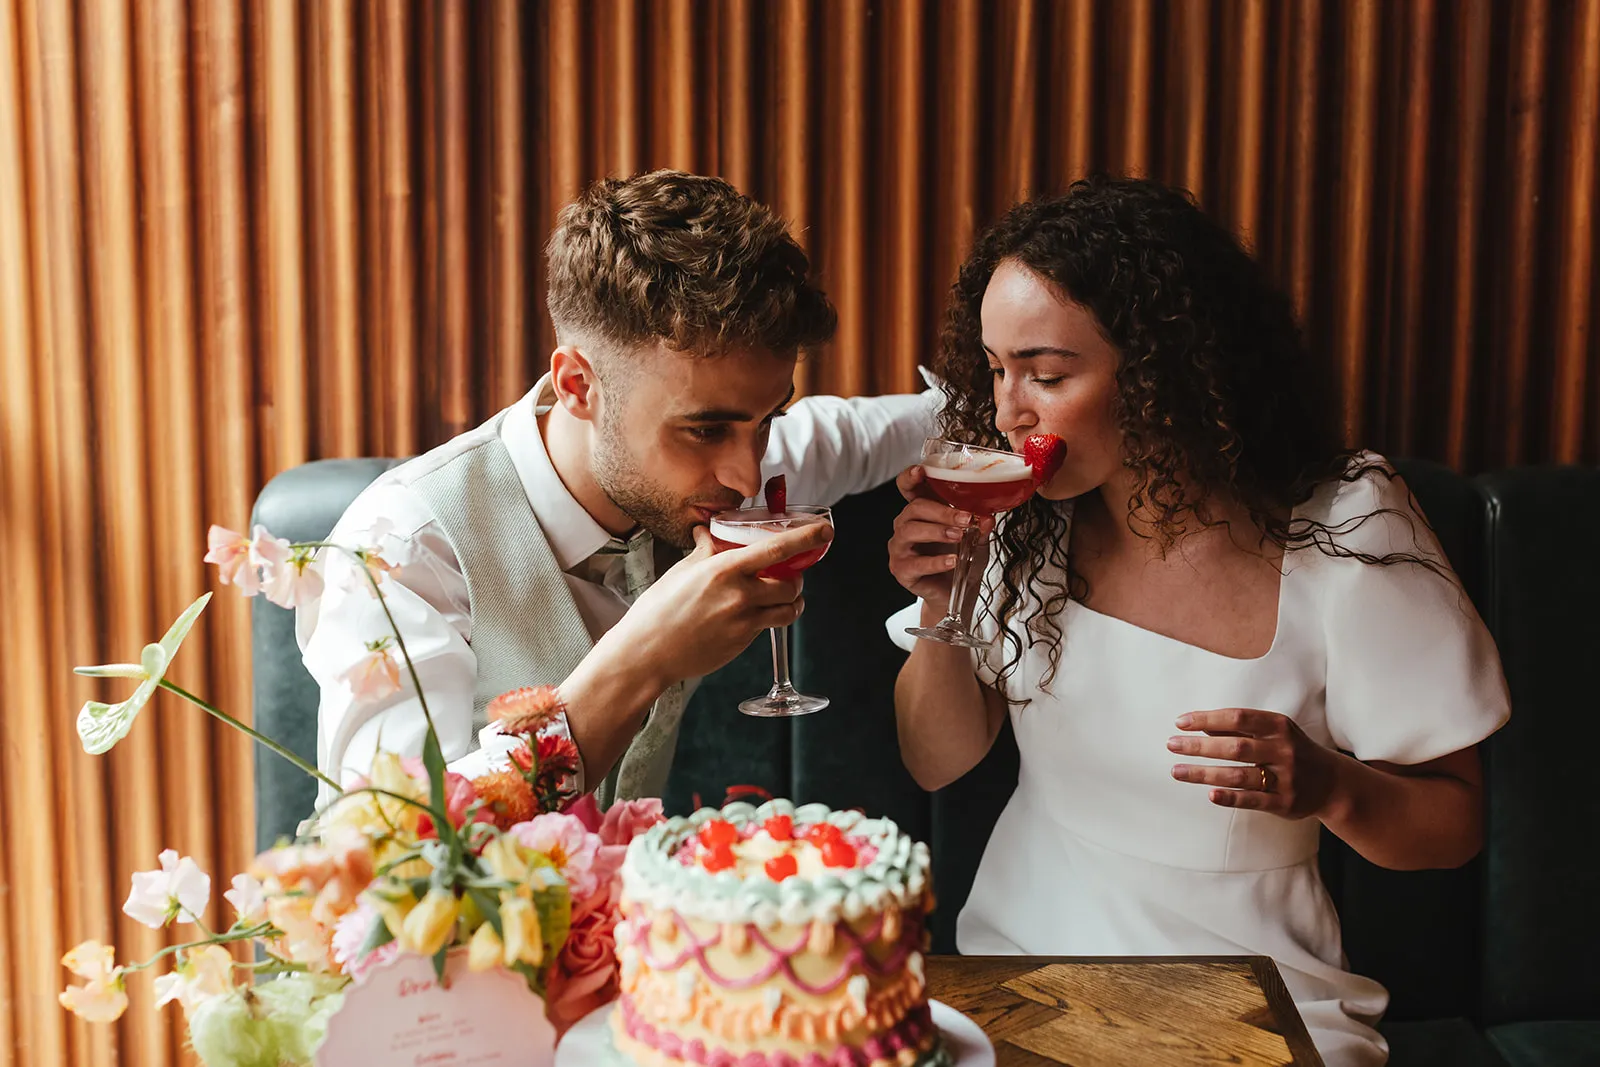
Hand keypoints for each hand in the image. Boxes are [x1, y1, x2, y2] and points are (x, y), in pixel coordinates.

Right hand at [604, 521, 831, 684]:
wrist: (647, 653)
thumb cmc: (658, 610)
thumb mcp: (681, 572)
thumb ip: (704, 552)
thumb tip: (708, 534)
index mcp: (724, 570)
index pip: (776, 549)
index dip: (806, 538)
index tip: (825, 530)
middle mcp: (739, 595)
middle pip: (790, 582)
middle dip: (797, 577)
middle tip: (791, 572)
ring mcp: (743, 621)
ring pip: (788, 608)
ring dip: (793, 600)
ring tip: (786, 595)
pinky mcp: (743, 642)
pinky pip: (770, 625)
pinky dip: (774, 616)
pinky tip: (761, 612)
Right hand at [886, 465, 992, 610]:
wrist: (957, 595)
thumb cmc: (962, 561)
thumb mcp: (977, 541)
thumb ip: (980, 528)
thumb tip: (987, 517)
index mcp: (922, 512)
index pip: (909, 488)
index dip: (911, 477)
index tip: (922, 470)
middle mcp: (906, 526)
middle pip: (914, 508)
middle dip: (941, 511)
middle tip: (965, 518)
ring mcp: (901, 548)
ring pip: (910, 531)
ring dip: (936, 531)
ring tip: (958, 536)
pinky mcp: (901, 570)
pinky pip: (915, 563)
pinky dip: (936, 561)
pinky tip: (952, 560)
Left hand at [1167, 708, 1341, 818]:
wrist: (1332, 783)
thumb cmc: (1292, 750)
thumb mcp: (1274, 732)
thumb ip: (1241, 729)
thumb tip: (1200, 726)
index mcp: (1279, 726)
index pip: (1238, 718)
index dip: (1207, 719)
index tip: (1180, 722)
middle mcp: (1283, 750)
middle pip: (1235, 747)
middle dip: (1199, 746)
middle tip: (1171, 745)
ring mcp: (1285, 778)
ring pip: (1239, 775)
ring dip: (1204, 773)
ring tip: (1177, 771)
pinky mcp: (1285, 803)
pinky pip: (1253, 800)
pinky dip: (1231, 797)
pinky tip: (1209, 794)